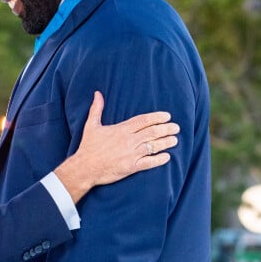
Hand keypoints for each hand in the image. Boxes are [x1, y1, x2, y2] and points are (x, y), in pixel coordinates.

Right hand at [54, 91, 178, 202]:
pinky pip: (149, 163)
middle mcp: (128, 141)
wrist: (84, 168)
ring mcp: (131, 154)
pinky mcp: (131, 167)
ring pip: (154, 146)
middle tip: (176, 127)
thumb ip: (97, 109)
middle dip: (167, 129)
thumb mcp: (90, 125)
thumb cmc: (87, 147)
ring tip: (175, 140)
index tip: (167, 116)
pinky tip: (167, 157)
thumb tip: (97, 93)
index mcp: (121, 129)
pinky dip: (159, 159)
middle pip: (153, 132)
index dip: (157, 117)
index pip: (144, 120)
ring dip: (166, 143)